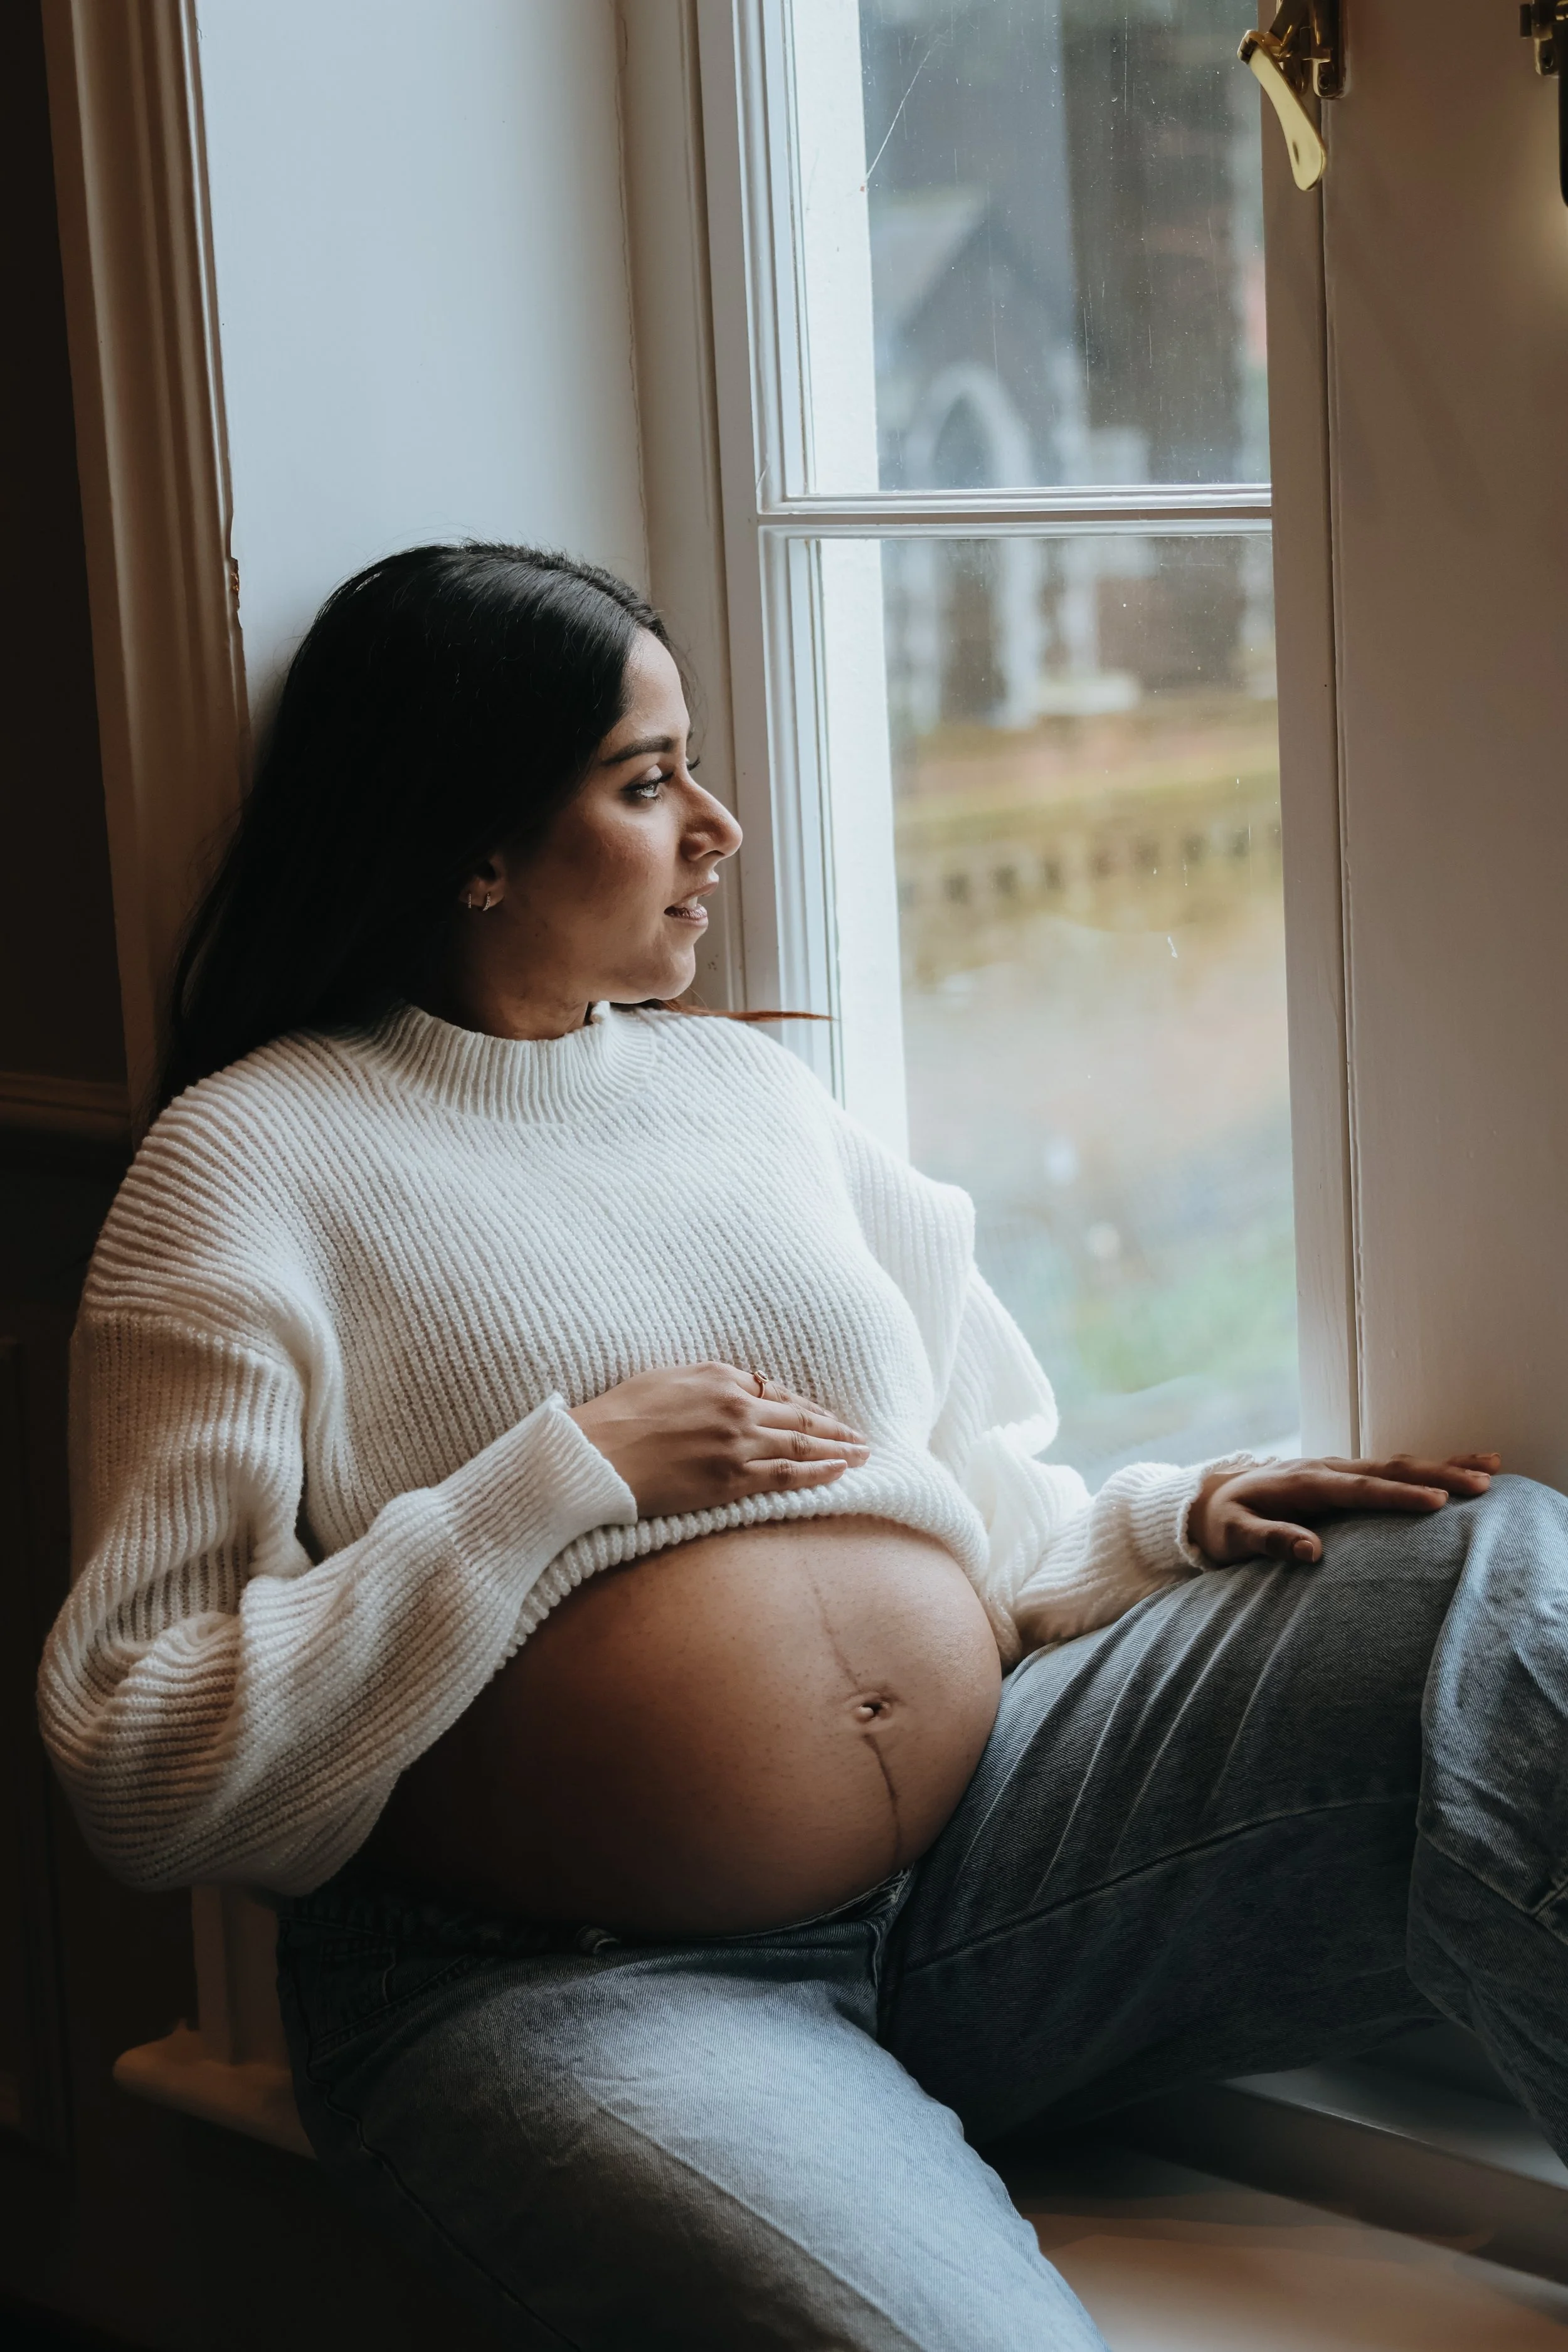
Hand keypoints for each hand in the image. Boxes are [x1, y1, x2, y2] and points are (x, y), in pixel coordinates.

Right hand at [567, 1363, 869, 1520]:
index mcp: (720, 1377)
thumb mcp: (667, 1378)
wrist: (597, 1453)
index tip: (825, 1417)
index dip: (806, 1407)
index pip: (778, 1392)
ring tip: (862, 1455)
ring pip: (800, 1445)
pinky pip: (785, 1476)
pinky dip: (816, 1472)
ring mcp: (736, 1445)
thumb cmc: (621, 1414)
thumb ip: (708, 1382)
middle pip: (799, 1417)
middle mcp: (736, 1407)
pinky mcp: (730, 1480)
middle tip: (862, 1437)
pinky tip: (837, 1472)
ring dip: (837, 1450)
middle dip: (835, 1428)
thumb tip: (735, 1389)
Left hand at [1189, 1452, 1500, 1566]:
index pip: (1361, 1490)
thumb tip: (1311, 1551)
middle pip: (1390, 1470)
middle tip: (1482, 1484)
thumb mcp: (1234, 1536)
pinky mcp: (1345, 1476)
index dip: (1399, 1496)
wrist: (1209, 1499)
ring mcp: (1338, 1470)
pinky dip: (1427, 1468)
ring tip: (1489, 1469)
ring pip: (1398, 1464)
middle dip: (1438, 1475)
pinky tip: (1460, 1467)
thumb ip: (1268, 1540)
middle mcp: (1327, 1469)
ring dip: (1442, 1466)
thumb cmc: (1223, 1523)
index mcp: (1304, 1483)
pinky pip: (1391, 1469)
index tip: (1439, 1503)